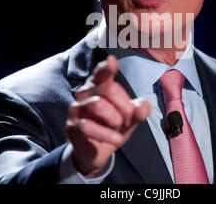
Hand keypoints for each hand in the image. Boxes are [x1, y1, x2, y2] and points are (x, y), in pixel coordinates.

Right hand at [66, 55, 150, 177]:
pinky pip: (88, 126)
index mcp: (99, 86)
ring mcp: (77, 109)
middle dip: (125, 106)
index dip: (106, 68)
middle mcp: (85, 94)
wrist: (96, 153)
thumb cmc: (111, 128)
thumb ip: (138, 110)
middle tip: (127, 120)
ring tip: (118, 129)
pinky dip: (107, 134)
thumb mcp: (130, 119)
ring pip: (98, 105)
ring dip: (115, 119)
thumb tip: (143, 106)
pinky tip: (116, 139)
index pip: (101, 73)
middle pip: (109, 89)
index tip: (112, 61)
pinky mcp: (72, 127)